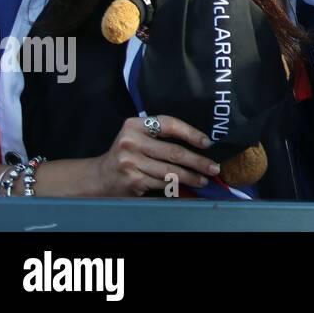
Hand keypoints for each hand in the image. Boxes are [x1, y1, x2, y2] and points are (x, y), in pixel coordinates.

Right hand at [88, 115, 220, 196]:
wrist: (98, 177)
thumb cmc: (127, 153)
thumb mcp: (137, 135)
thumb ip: (160, 134)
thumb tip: (199, 142)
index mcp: (135, 125)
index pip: (169, 124)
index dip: (191, 133)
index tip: (208, 143)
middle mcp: (131, 142)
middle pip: (173, 152)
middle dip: (198, 161)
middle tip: (214, 167)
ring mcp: (130, 163)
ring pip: (170, 171)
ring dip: (191, 177)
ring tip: (204, 179)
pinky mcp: (132, 181)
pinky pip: (161, 184)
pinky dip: (176, 187)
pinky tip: (186, 188)